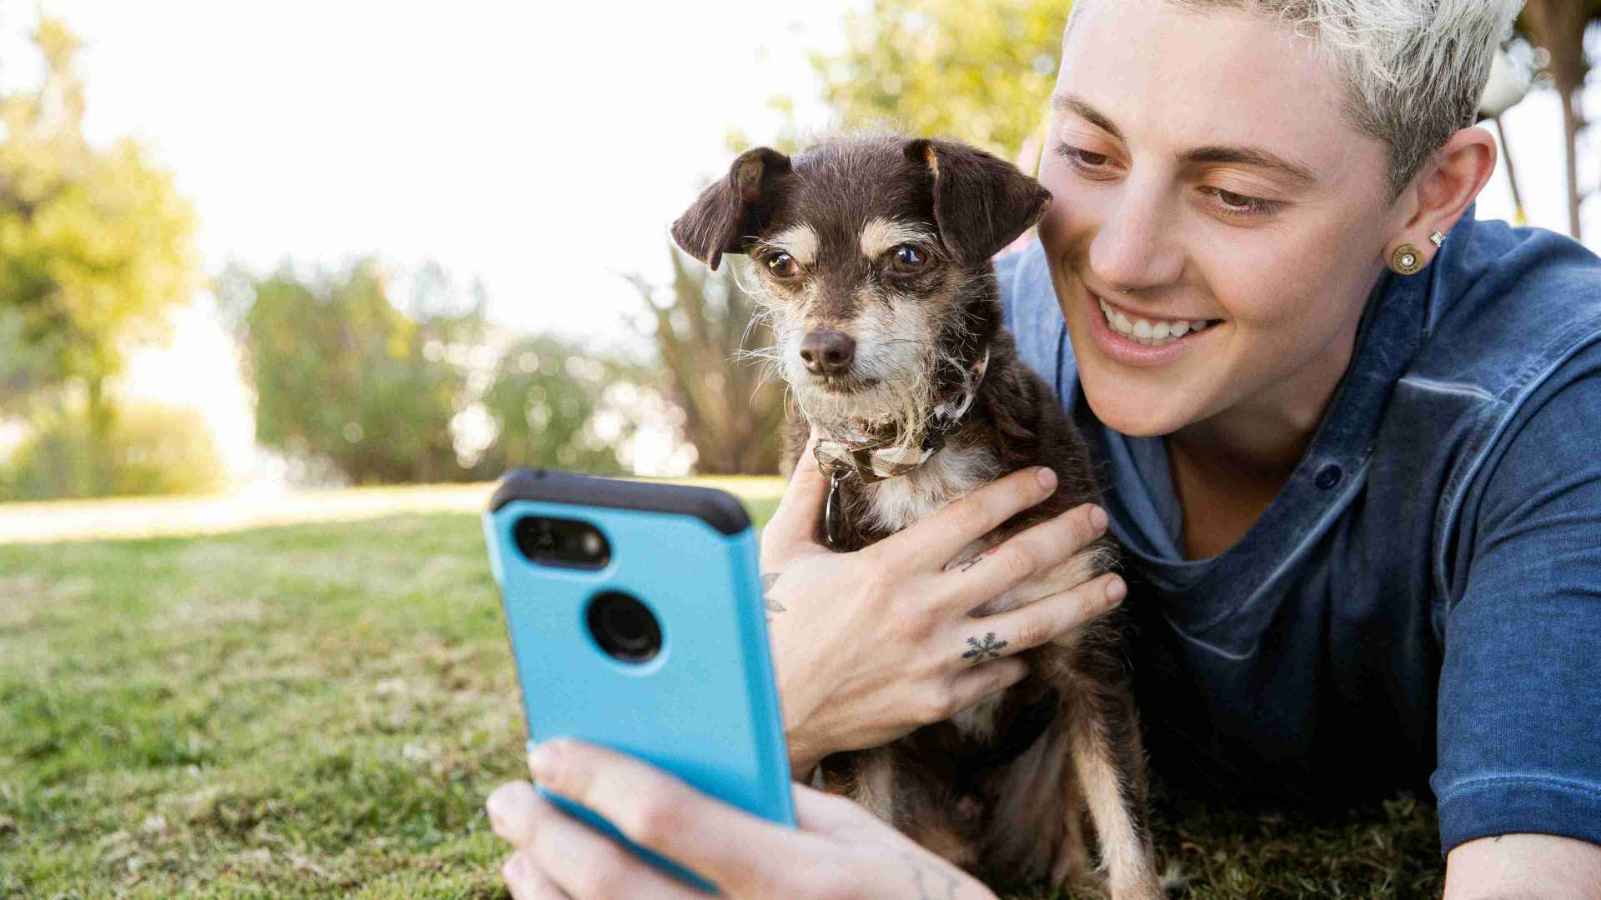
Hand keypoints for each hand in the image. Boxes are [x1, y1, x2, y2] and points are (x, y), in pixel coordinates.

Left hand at [487, 738, 997, 899]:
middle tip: (508, 798)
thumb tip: (686, 761)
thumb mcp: (858, 843)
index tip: (549, 747)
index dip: (596, 777)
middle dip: (546, 835)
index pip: (668, 815)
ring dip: (546, 894)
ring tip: (524, 853)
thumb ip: (774, 803)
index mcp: (800, 877)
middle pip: (614, 886)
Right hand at [761, 431, 1124, 775]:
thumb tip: (823, 438)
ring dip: (1077, 603)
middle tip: (1096, 519)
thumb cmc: (771, 624)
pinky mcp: (937, 702)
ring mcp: (936, 659)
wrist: (767, 707)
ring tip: (1113, 586)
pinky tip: (1039, 647)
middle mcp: (923, 610)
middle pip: (1016, 565)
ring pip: (1028, 626)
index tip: (1046, 478)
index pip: (970, 518)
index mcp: (889, 567)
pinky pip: (997, 674)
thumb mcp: (783, 549)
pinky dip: (1020, 658)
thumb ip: (809, 491)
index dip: (1014, 494)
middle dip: (1065, 536)